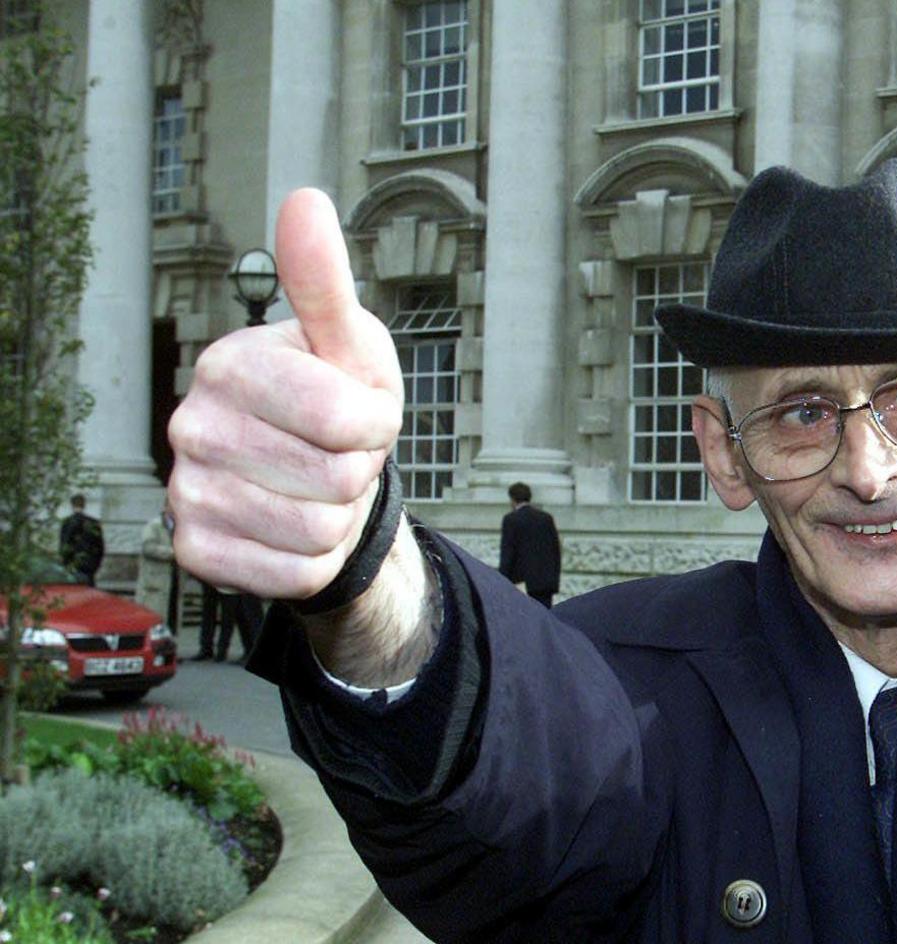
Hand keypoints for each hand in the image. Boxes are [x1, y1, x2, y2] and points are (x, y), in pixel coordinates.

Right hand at [168, 190, 403, 598]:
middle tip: (338, 452)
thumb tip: (305, 201)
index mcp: (228, 365)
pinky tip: (297, 525)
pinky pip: (293, 574)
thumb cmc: (335, 397)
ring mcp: (187, 491)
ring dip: (341, 516)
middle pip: (337, 479)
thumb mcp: (348, 342)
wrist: (312, 476)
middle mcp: (191, 426)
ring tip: (319, 487)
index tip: (361, 411)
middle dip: (359, 470)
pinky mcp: (197, 550)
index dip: (375, 423)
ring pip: (318, 532)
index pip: (341, 417)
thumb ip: (325, 281)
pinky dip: (316, 560)